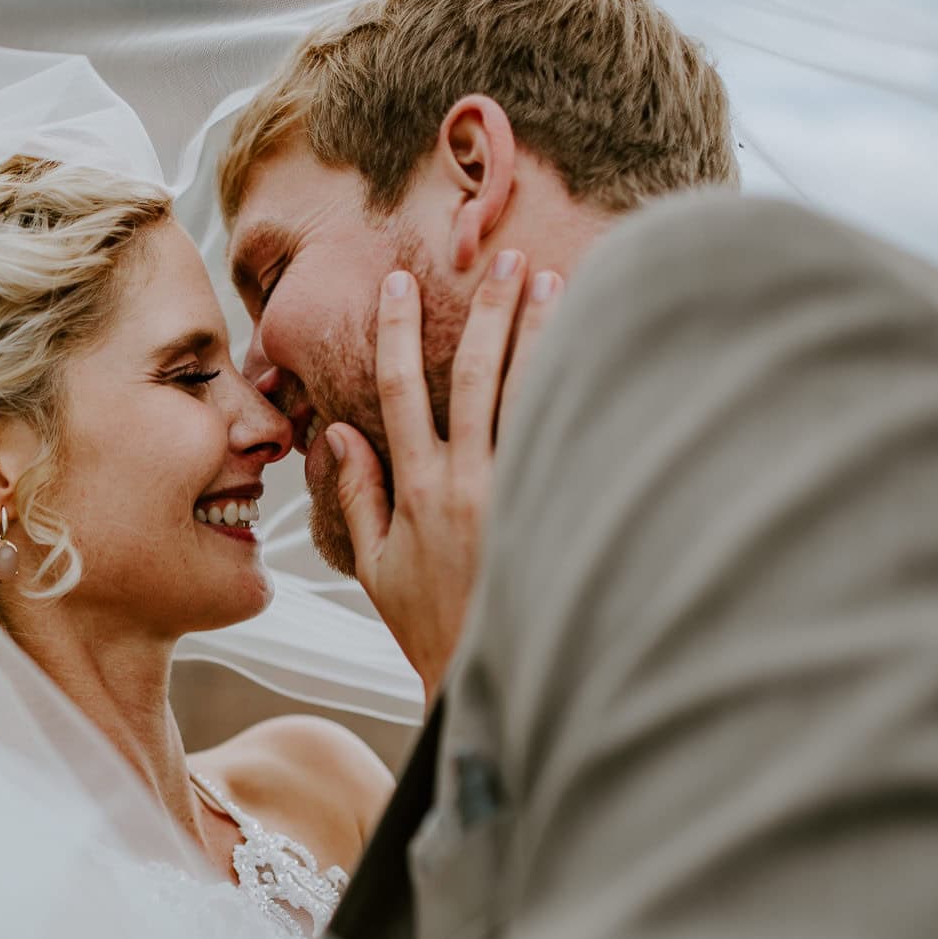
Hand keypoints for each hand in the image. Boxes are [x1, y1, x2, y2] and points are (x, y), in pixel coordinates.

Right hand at [324, 251, 562, 695]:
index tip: (401, 284)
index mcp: (416, 489)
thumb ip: (359, 495)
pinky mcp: (555, 509)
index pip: (399, 389)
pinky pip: (568, 437)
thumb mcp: (374, 566)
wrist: (489, 680)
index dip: (398, 331)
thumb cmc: (430, 626)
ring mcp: (517, 495)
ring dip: (542, 335)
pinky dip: (582, 392)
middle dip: (489, 312)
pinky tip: (598, 354)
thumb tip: (339, 432)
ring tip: (557, 283)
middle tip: (506, 258)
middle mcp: (467, 482)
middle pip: (475, 375)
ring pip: (530, 395)